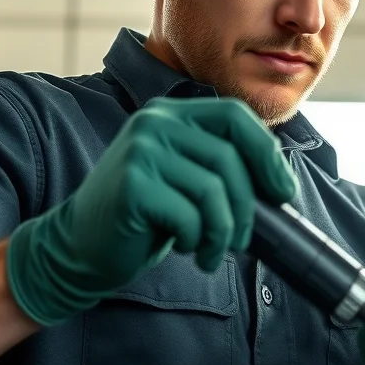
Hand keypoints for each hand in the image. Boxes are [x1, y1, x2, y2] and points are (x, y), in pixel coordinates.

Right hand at [5, 97, 296, 325]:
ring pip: (213, 190)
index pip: (235, 116)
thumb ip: (222, 164)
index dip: (267, 154)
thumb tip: (282, 181)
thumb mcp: (186, 176)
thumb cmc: (145, 214)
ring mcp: (141, 150)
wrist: (81, 244)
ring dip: (223, 231)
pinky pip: (190, 216)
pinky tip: (187, 248)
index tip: (282, 191)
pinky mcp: (133, 185)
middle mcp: (155, 122)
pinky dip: (198, 240)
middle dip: (248, 206)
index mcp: (172, 113)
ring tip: (212, 250)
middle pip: (229, 158)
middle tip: (242, 239)